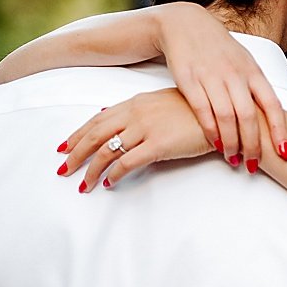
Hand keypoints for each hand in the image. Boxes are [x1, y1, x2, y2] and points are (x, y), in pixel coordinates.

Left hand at [60, 88, 213, 190]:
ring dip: (91, 169)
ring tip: (83, 184)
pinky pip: (128, 162)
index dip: (78, 134)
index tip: (64, 146)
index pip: (98, 119)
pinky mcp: (159, 145)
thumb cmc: (195, 110)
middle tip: (63, 169)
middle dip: (75, 153)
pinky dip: (115, 174)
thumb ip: (137, 110)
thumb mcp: (161, 102)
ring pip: (107, 150)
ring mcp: (146, 128)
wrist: (223, 114)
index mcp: (135, 102)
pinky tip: (109, 183)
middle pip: (95, 134)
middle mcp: (136, 113)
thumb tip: (112, 115)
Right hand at [152, 2, 286, 164]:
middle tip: (252, 164)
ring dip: (231, 143)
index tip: (283, 152)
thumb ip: (255, 86)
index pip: (272, 105)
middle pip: (249, 116)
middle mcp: (235, 75)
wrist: (184, 25)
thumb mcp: (243, 61)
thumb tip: (269, 115)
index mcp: (252, 71)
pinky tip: (215, 142)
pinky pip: (203, 111)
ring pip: (227, 117)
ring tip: (233, 158)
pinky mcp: (190, 81)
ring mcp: (212, 77)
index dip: (280, 131)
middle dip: (252, 145)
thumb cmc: (216, 47)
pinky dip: (211, 130)